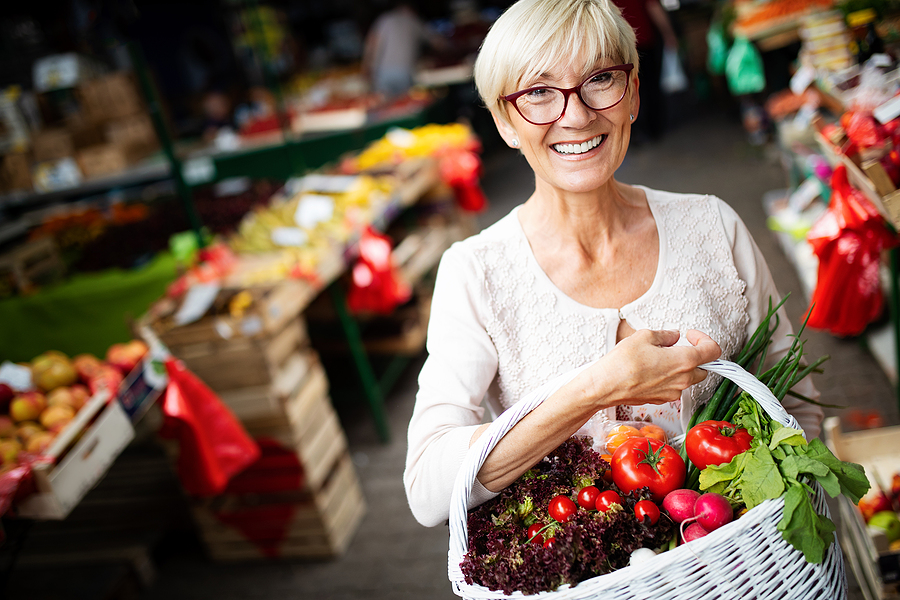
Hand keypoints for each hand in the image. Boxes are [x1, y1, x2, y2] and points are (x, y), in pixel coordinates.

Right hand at [589, 329, 720, 407]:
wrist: (605, 387)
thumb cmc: (622, 363)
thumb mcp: (644, 337)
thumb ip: (665, 335)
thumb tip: (673, 336)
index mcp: (684, 361)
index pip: (713, 351)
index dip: (705, 339)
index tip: (692, 335)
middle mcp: (683, 380)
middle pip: (704, 368)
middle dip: (695, 356)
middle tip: (679, 347)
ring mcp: (673, 392)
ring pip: (688, 379)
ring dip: (681, 368)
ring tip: (661, 358)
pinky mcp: (662, 399)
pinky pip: (674, 387)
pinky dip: (669, 378)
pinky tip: (652, 370)